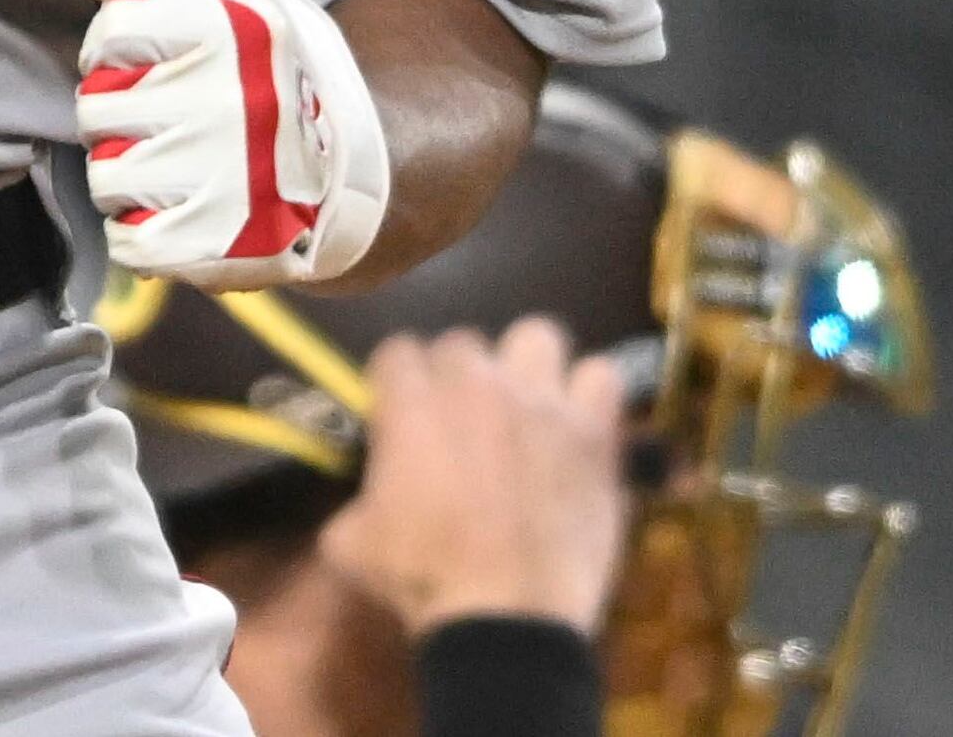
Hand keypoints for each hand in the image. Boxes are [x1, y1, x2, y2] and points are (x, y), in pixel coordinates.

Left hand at [62, 0, 387, 283]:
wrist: (359, 174)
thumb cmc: (266, 81)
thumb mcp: (228, 5)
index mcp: (227, 28)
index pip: (108, 32)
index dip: (109, 55)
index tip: (133, 66)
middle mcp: (224, 95)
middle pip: (94, 110)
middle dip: (116, 122)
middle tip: (157, 129)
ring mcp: (222, 171)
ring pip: (105, 177)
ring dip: (126, 179)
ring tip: (168, 173)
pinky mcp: (220, 239)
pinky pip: (129, 240)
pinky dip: (139, 234)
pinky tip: (171, 216)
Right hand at [318, 317, 634, 635]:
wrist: (505, 616)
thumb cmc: (422, 579)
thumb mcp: (350, 542)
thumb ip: (353, 499)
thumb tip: (363, 499)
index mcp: (410, 402)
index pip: (398, 352)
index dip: (398, 384)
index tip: (402, 416)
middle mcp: (475, 384)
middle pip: (463, 342)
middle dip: (458, 375)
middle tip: (464, 421)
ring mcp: (540, 402)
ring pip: (536, 336)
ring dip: (528, 366)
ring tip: (528, 404)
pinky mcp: (594, 432)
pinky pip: (602, 377)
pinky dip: (591, 395)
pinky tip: (580, 425)